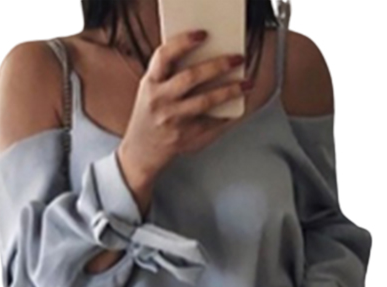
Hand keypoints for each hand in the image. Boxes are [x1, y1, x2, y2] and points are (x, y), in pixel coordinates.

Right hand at [116, 29, 251, 187]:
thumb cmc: (150, 116)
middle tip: (237, 58)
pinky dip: (226, 114)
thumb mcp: (151, 91)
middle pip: (191, 77)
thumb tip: (207, 58)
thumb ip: (169, 75)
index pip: (164, 56)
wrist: (140, 152)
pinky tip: (237, 107)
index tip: (202, 35)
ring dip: (230, 91)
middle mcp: (160, 100)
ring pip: (205, 101)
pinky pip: (211, 122)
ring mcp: (173, 120)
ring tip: (246, 83)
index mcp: (150, 83)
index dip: (183, 42)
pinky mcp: (185, 136)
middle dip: (218, 65)